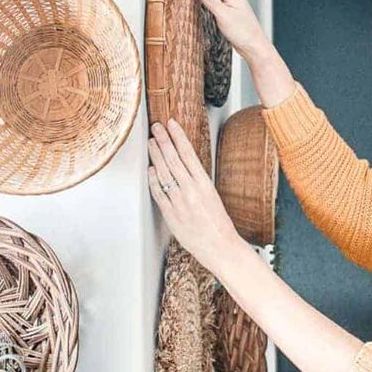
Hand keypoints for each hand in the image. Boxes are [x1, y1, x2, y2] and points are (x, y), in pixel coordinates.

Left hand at [148, 118, 242, 276]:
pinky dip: (153, 180)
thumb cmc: (219, 225)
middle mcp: (191, 191)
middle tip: (156, 127)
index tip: (172, 124)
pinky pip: (158, 193)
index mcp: (204, 184)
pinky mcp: (170, 214)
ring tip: (151, 143)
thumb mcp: (212, 197)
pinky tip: (150, 170)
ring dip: (155, 155)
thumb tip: (184, 168)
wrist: (220, 247)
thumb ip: (197, 183)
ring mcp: (179, 202)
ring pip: (163, 172)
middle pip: (173, 159)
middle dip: (163, 140)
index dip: (178, 137)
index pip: (188, 153)